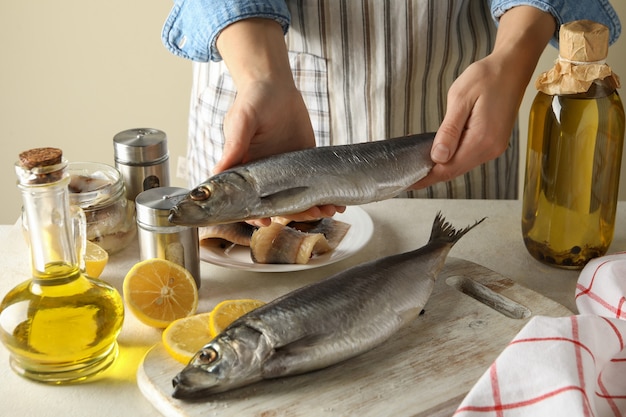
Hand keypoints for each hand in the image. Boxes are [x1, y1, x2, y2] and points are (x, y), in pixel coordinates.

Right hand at [214, 18, 341, 223]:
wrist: (275, 85)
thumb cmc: (251, 100)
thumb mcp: (240, 121)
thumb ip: (233, 147)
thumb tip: (216, 174)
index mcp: (246, 171)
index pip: (249, 201)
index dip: (256, 214)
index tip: (266, 221)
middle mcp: (266, 177)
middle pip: (279, 205)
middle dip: (295, 213)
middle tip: (312, 214)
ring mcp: (287, 172)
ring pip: (299, 199)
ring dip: (313, 208)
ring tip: (330, 210)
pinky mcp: (304, 163)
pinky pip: (315, 184)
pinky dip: (326, 195)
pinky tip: (338, 202)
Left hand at [413, 6, 555, 188]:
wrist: (512, 67)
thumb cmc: (486, 77)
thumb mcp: (460, 99)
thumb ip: (449, 130)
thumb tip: (438, 157)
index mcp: (482, 140)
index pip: (448, 169)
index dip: (426, 177)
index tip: (406, 183)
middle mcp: (490, 149)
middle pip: (454, 171)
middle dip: (430, 175)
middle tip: (405, 175)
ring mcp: (493, 147)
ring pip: (461, 166)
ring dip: (440, 167)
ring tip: (416, 164)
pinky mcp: (493, 143)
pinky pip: (468, 157)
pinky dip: (452, 158)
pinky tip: (437, 153)